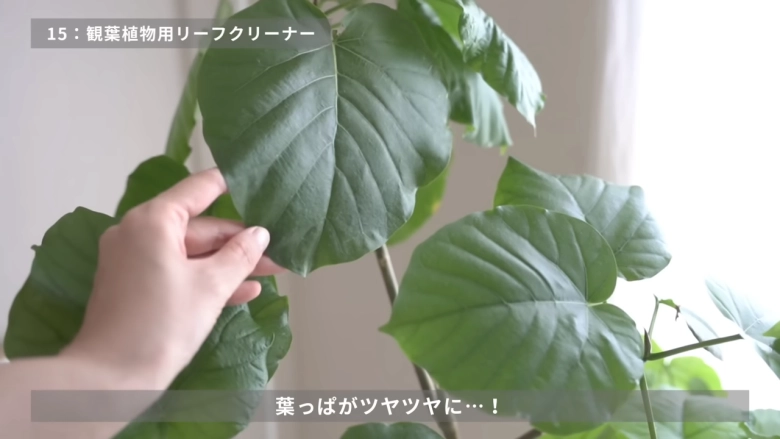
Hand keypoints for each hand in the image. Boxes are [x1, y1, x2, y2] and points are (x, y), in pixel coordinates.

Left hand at [60, 168, 282, 389]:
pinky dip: (206, 279)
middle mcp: (138, 232)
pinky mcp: (135, 286)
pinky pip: (177, 271)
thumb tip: (259, 234)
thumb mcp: (211, 286)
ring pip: (191, 253)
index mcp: (153, 221)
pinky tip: (244, 290)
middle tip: (278, 252)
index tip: (260, 180)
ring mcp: (134, 260)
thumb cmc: (162, 325)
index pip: (200, 188)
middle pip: (199, 227)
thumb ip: (240, 255)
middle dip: (239, 242)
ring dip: (229, 263)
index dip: (232, 183)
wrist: (110, 379)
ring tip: (272, 271)